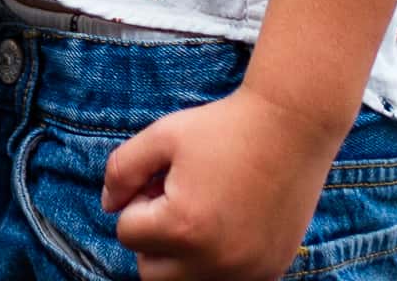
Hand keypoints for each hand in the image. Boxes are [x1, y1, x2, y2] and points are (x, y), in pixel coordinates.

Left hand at [103, 87, 342, 279]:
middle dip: (152, 238)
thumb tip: (107, 205)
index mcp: (183, 228)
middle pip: (152, 272)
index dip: (136, 201)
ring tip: (199, 210)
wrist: (289, 129)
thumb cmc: (221, 129)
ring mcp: (246, 273)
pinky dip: (215, 263)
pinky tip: (226, 224)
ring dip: (182, 255)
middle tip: (173, 199)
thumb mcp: (160, 136)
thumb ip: (121, 170)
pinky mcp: (269, 273)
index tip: (159, 179)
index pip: (127, 234)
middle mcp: (215, 262)